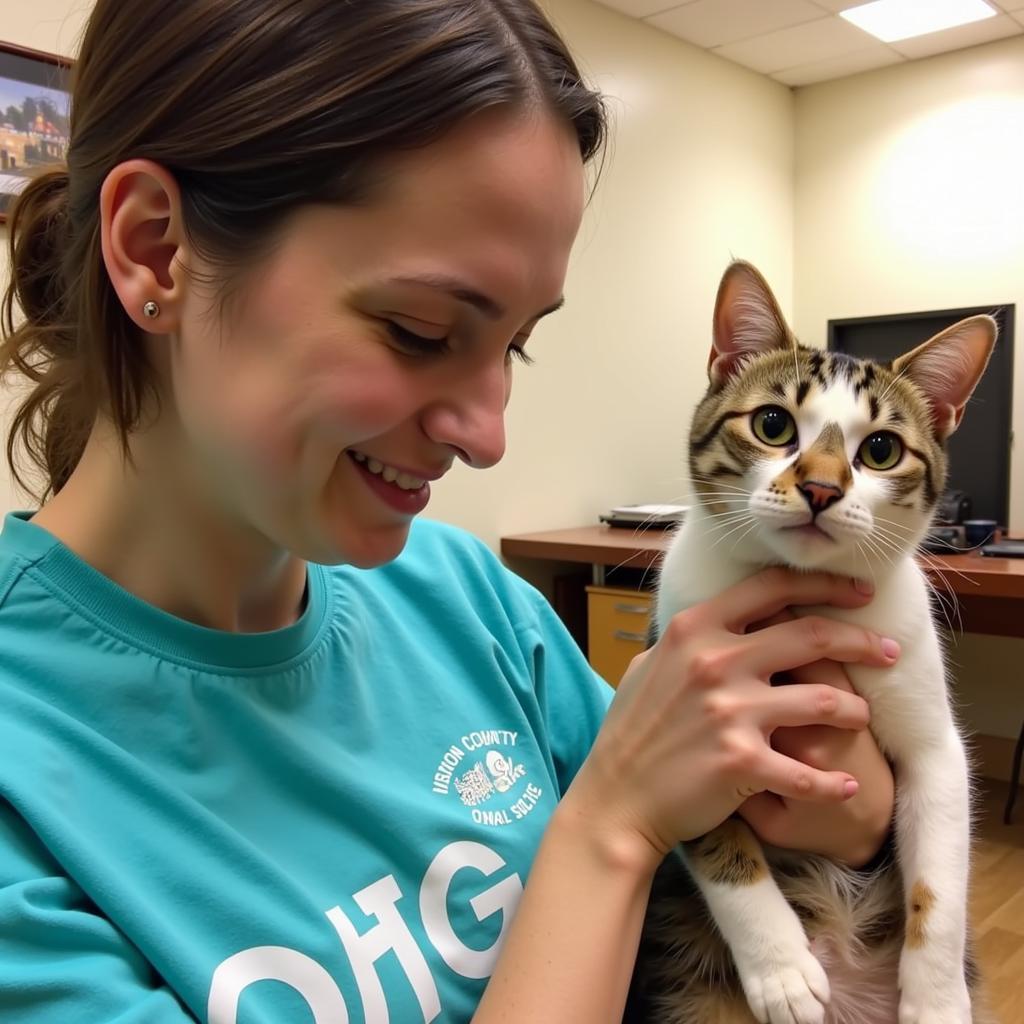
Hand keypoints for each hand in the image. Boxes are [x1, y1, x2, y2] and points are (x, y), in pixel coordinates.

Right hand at [566, 569, 899, 874]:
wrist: (616, 799)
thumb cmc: (631, 731)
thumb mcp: (649, 665)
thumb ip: (689, 639)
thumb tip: (723, 620)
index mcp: (694, 629)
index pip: (771, 589)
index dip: (823, 585)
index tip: (859, 593)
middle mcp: (715, 661)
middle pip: (811, 635)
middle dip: (862, 639)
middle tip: (888, 651)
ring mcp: (730, 711)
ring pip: (823, 699)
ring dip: (854, 710)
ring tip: (862, 717)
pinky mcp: (742, 762)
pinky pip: (809, 771)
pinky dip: (834, 782)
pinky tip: (846, 786)